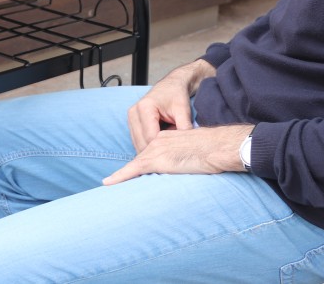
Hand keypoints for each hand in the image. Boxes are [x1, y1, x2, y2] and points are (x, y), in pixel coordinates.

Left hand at [103, 124, 252, 184]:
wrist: (216, 147)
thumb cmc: (213, 151)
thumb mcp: (196, 152)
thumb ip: (187, 158)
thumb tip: (188, 168)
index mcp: (167, 137)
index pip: (149, 151)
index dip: (142, 163)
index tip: (132, 172)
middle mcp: (158, 141)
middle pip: (139, 158)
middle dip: (128, 171)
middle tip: (112, 182)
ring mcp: (155, 149)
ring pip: (134, 165)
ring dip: (121, 176)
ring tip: (109, 185)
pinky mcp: (156, 160)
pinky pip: (133, 170)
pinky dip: (119, 176)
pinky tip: (108, 182)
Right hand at [126, 59, 214, 151]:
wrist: (172, 85)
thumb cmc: (177, 95)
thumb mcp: (183, 110)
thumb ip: (184, 128)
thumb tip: (186, 148)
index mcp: (145, 108)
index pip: (150, 138)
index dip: (162, 148)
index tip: (174, 154)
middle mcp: (134, 113)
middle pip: (141, 143)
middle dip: (156, 151)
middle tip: (170, 157)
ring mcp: (131, 118)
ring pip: (138, 144)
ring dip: (152, 149)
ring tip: (166, 149)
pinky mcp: (132, 123)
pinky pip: (138, 141)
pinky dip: (149, 145)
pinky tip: (160, 145)